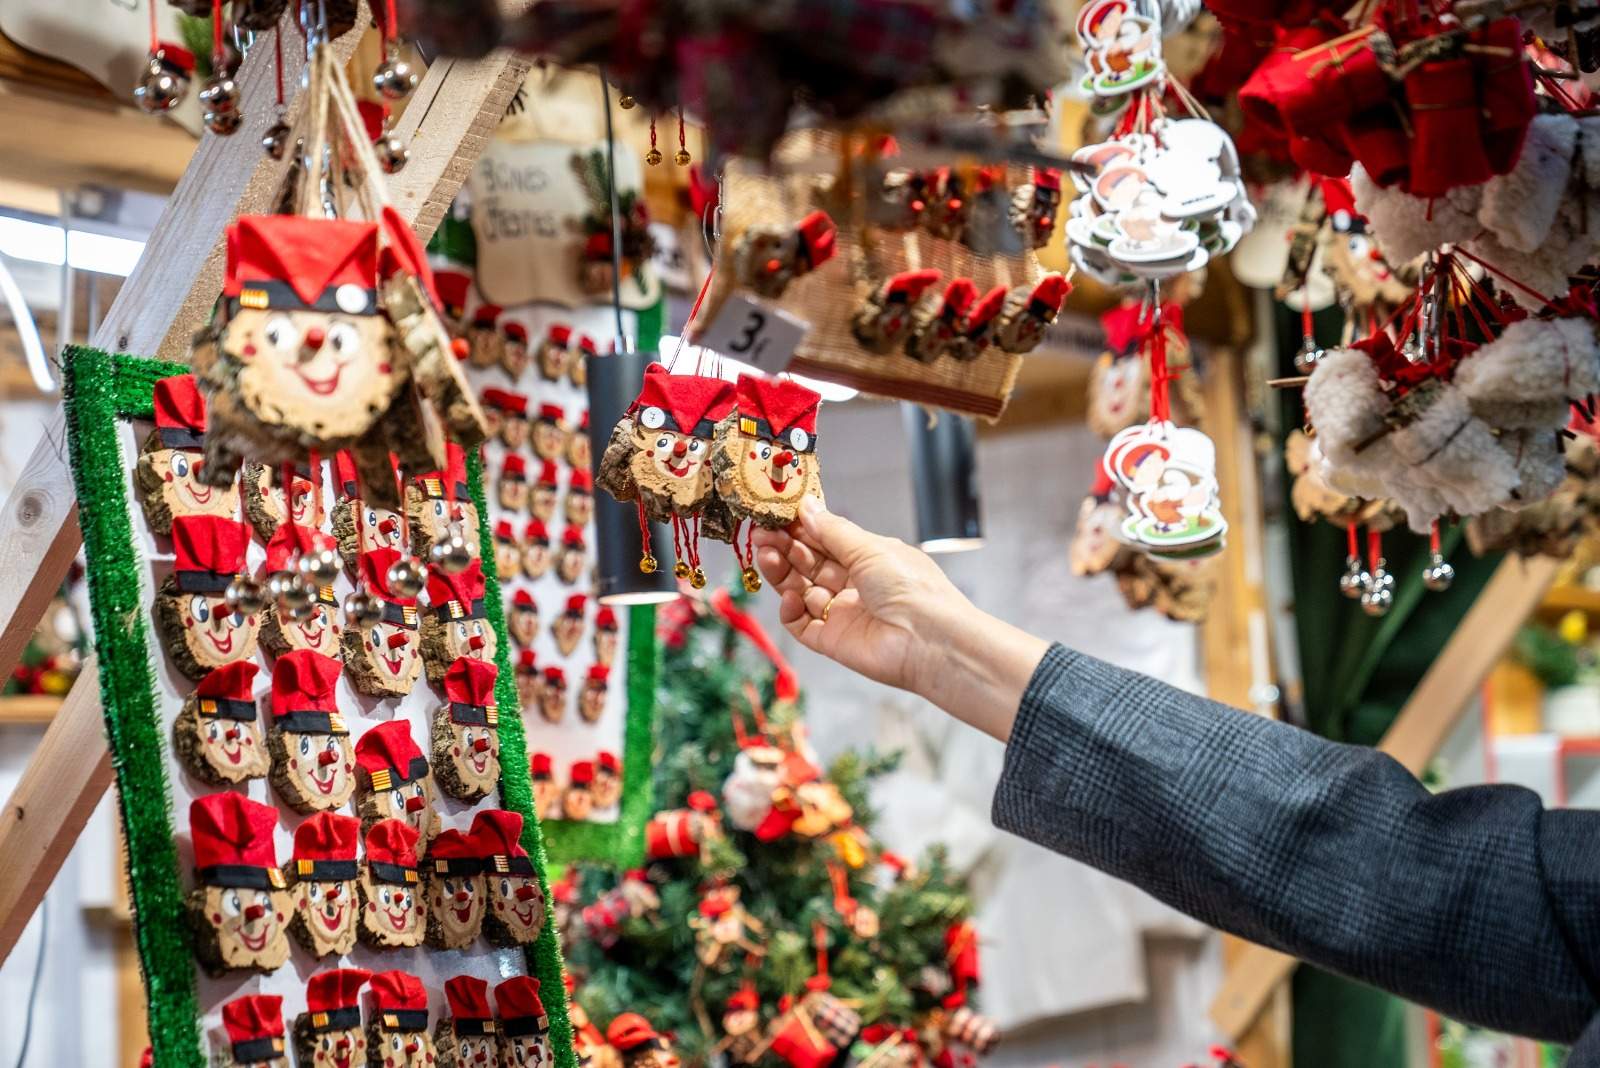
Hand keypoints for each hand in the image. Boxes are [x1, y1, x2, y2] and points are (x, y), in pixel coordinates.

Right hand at [752, 498, 962, 695]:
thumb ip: (832, 530)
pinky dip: (791, 611)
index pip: (826, 541)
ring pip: (801, 591)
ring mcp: (842, 614)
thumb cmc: (910, 587)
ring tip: (766, 555)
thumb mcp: (869, 548)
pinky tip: (790, 596)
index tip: (776, 516)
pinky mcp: (832, 641)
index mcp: (869, 560)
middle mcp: (854, 586)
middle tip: (762, 534)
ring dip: (783, 574)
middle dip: (786, 548)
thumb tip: (805, 505)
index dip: (801, 529)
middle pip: (810, 564)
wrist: (929, 640)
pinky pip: (802, 624)